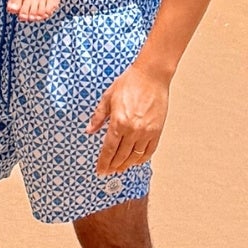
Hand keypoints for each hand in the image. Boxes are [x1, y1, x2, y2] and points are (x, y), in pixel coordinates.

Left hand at [87, 61, 169, 176]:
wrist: (151, 75)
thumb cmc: (130, 82)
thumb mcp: (108, 98)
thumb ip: (98, 117)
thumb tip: (89, 130)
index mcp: (118, 122)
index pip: (108, 150)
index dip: (103, 162)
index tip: (100, 170)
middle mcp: (133, 130)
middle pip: (120, 156)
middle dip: (112, 166)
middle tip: (107, 172)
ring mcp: (146, 132)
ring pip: (134, 157)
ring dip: (126, 165)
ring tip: (119, 168)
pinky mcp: (157, 131)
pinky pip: (148, 151)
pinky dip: (141, 159)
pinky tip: (135, 161)